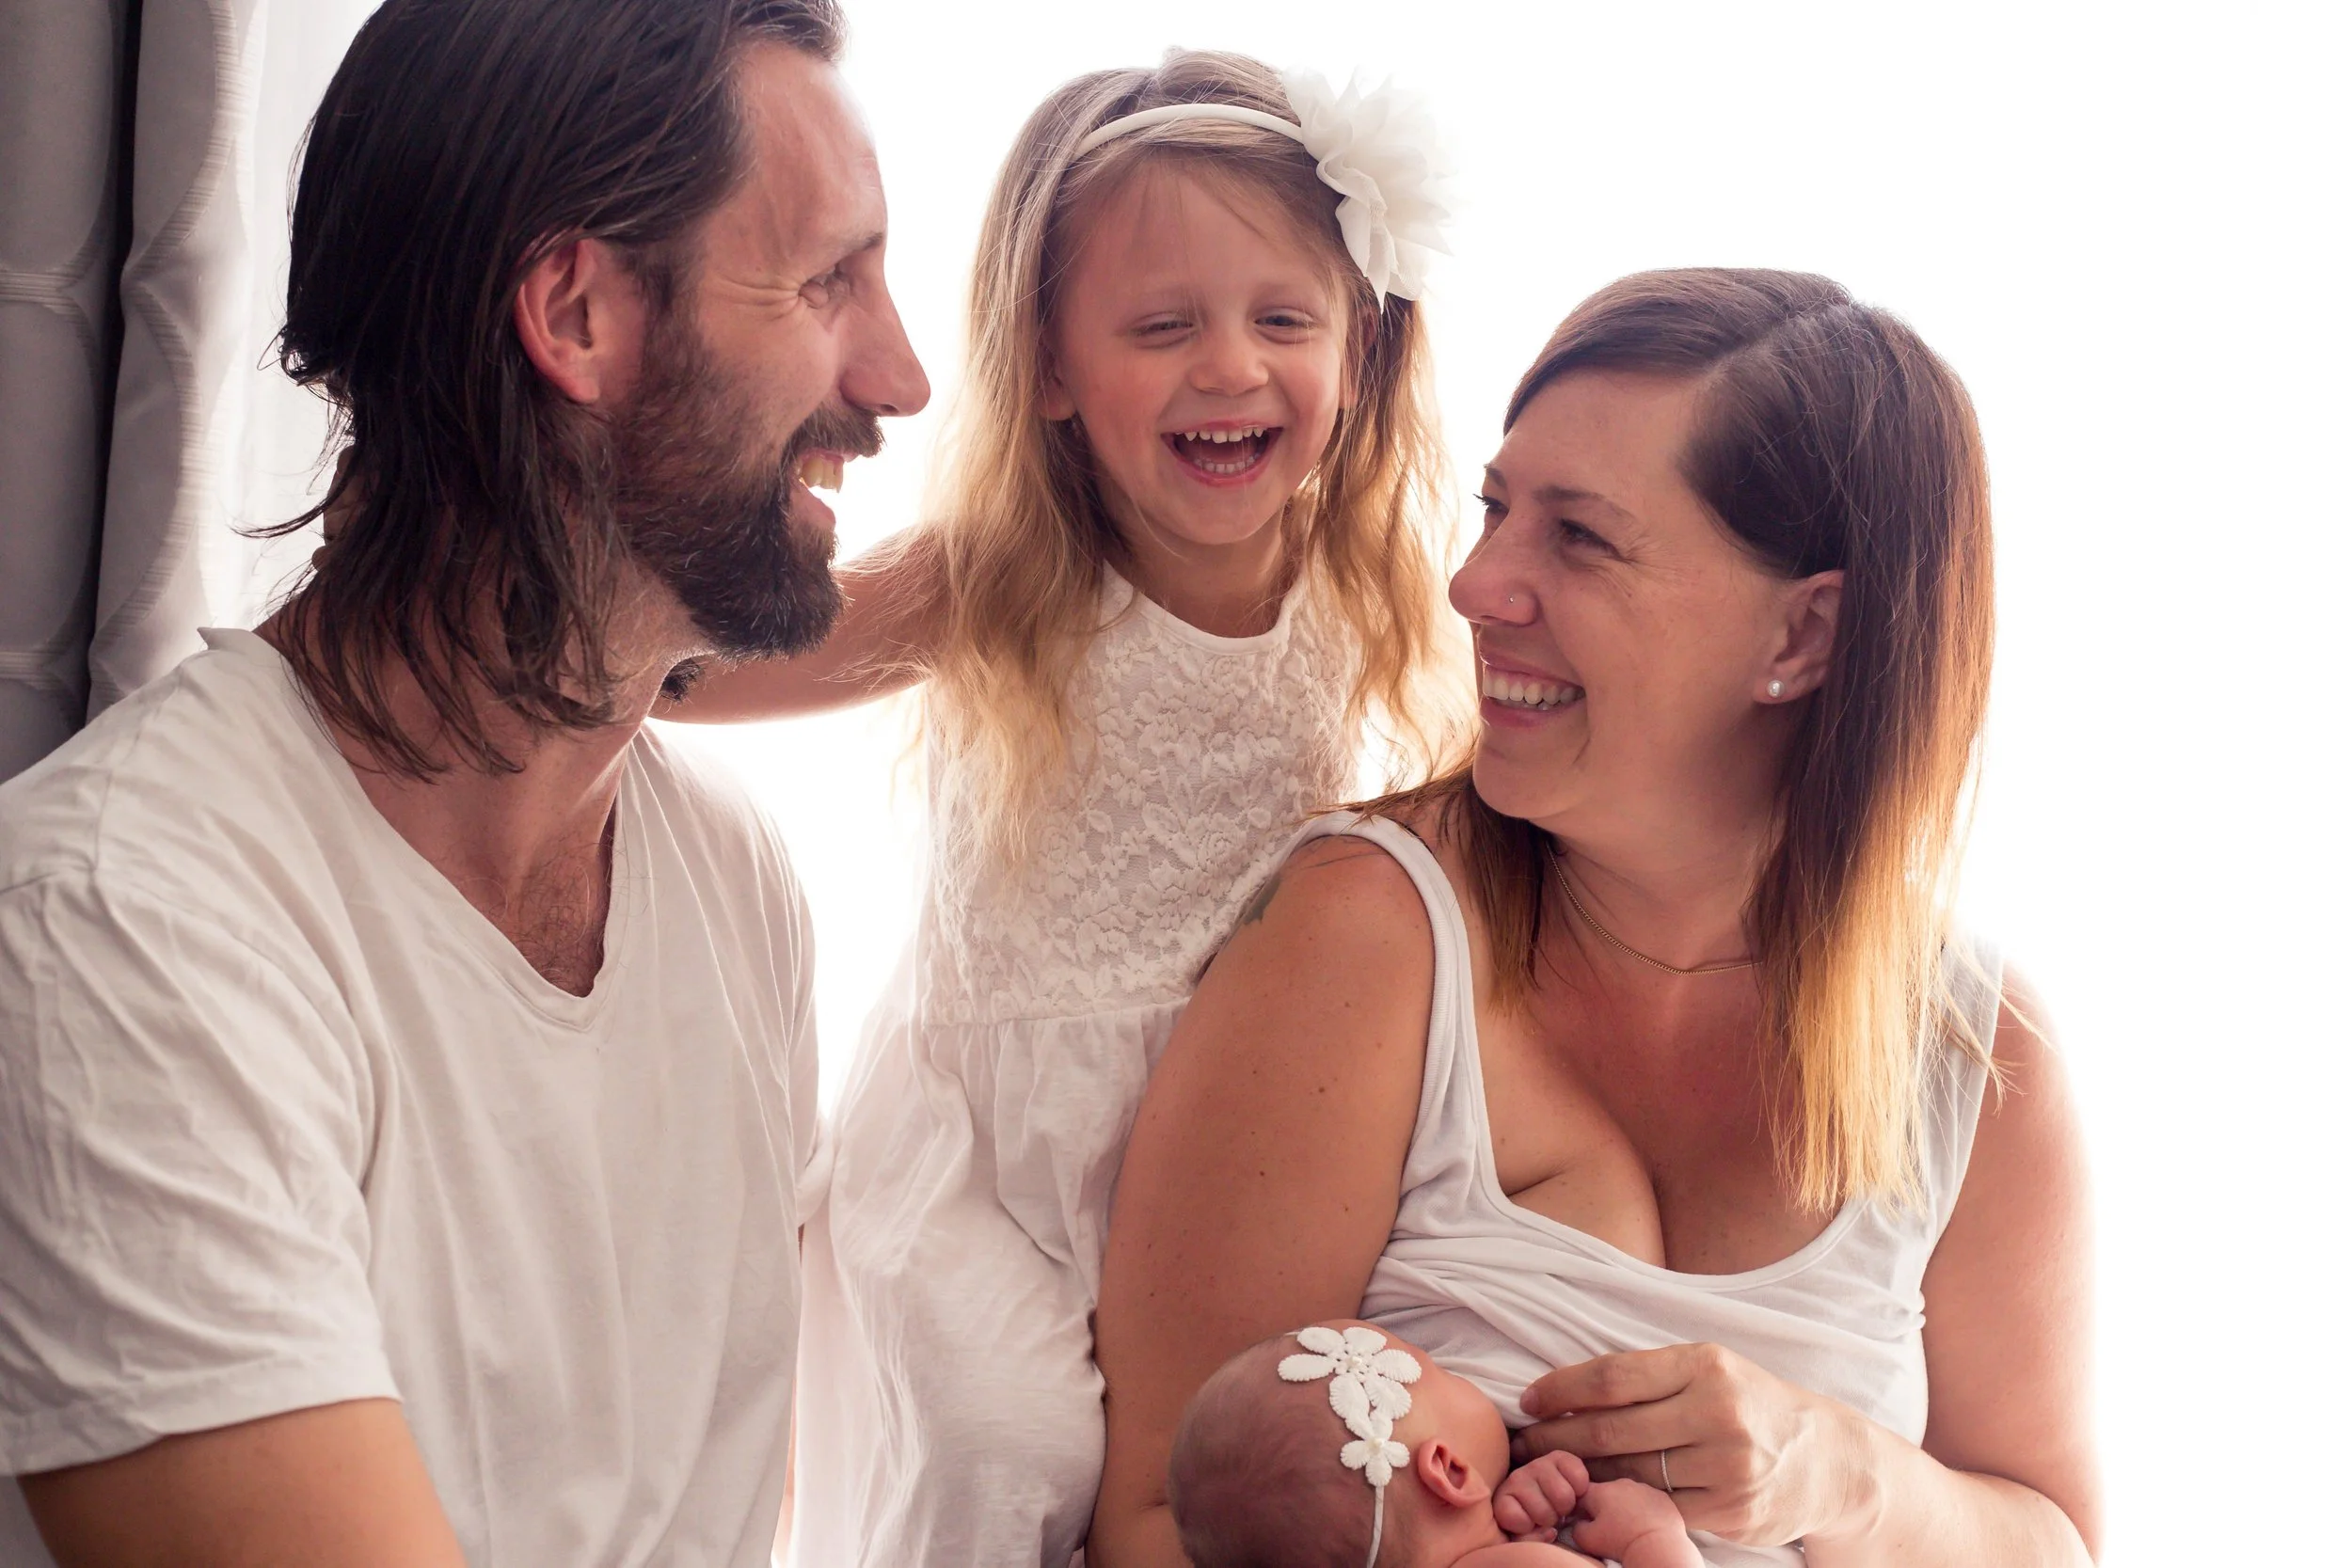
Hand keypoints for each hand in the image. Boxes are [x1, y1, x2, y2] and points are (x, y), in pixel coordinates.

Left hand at [1493, 1448, 1589, 1540]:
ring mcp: (1537, 1465)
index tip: (1530, 1526)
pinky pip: (1578, 1475)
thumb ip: (1528, 1541)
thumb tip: (1550, 1531)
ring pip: (1563, 1496)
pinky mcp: (1560, 1457)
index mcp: (1503, 1500)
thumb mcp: (1524, 1539)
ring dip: (1566, 1506)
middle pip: (1544, 1511)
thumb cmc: (1535, 1524)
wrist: (1553, 1502)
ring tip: (1559, 1505)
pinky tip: (1572, 1491)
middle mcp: (1517, 1478)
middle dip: (1550, 1519)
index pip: (1513, 1517)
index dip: (1526, 1527)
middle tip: (1549, 1516)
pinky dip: (1581, 1488)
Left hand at [1516, 1342, 1875, 1547]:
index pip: (1612, 1376)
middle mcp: (1717, 1412)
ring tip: (1547, 1471)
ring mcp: (1727, 1465)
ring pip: (1629, 1473)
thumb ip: (1649, 1376)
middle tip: (1522, 1444)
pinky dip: (1621, 1503)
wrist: (1827, 1459)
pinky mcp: (1731, 1510)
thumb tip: (1565, 1391)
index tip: (1529, 1401)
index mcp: (1705, 1365)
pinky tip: (1596, 1498)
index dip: (1560, 1390)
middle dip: (1555, 1438)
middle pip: (1611, 1429)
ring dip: (1579, 1475)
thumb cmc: (1750, 1406)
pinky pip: (1658, 1507)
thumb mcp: (1709, 1370)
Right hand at [1573, 1478, 1702, 1567]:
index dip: (1581, 1509)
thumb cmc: (1620, 1542)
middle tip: (1609, 1529)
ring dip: (1626, 1508)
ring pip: (1628, 1497)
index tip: (1586, 1522)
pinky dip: (1645, 1511)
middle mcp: (1621, 1483)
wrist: (1657, 1546)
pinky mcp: (1661, 1497)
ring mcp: (1643, 1488)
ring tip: (1630, 1529)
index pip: (1583, 1494)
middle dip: (1605, 1508)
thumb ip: (1576, 1528)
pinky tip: (1646, 1526)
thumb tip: (1578, 1523)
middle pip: (1606, 1494)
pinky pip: (1648, 1501)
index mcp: (1600, 1491)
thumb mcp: (1587, 1540)